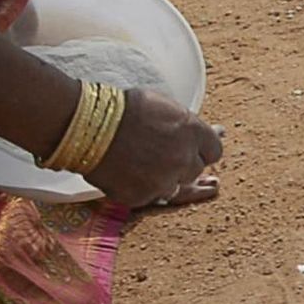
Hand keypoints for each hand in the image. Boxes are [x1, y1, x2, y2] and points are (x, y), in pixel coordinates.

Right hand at [95, 91, 224, 211]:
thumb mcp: (165, 107)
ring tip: (138, 163)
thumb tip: (218, 132)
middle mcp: (184, 159)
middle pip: (194, 171)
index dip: (200, 151)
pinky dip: (138, 188)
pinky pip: (148, 197)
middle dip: (181, 165)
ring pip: (172, 187)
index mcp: (193, 132)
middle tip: (158, 156)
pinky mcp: (141, 196)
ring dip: (160, 179)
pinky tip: (124, 173)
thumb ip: (189, 125)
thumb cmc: (123, 109)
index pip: (214, 152)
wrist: (85, 125)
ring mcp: (163, 180)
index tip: (189, 149)